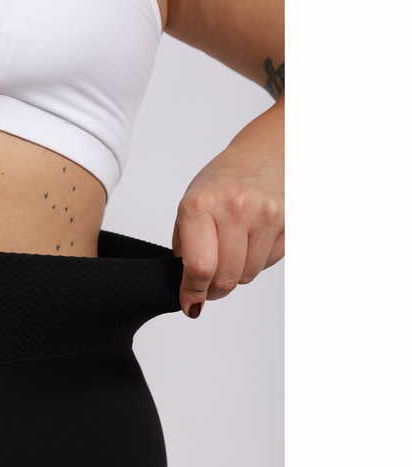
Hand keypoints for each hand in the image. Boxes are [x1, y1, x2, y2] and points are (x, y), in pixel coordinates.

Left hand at [171, 99, 284, 317]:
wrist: (263, 155)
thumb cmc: (220, 184)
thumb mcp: (188, 209)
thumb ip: (185, 250)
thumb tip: (190, 292)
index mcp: (200, 206)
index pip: (199, 267)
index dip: (193, 293)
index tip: (191, 304)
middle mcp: (235, 208)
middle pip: (225, 278)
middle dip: (213, 289)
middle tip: (208, 283)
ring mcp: (266, 214)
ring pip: (247, 275)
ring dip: (235, 275)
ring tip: (229, 253)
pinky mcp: (288, 221)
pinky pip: (268, 264)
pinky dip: (255, 262)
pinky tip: (250, 241)